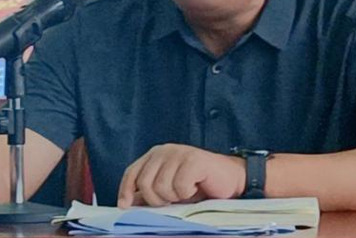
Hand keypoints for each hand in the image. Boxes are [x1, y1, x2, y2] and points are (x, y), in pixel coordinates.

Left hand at [117, 144, 246, 207]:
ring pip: (161, 188)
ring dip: (175, 197)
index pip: (132, 172)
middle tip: (173, 200)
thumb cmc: (199, 185)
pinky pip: (179, 187)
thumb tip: (129, 203)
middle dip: (157, 200)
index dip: (126, 190)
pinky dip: (188, 193)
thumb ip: (150, 191)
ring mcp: (178, 153)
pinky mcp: (193, 160)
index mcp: (155, 155)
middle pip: (144, 183)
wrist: (230, 180)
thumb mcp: (169, 189)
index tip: (124, 206)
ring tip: (186, 192)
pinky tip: (195, 187)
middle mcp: (164, 151)